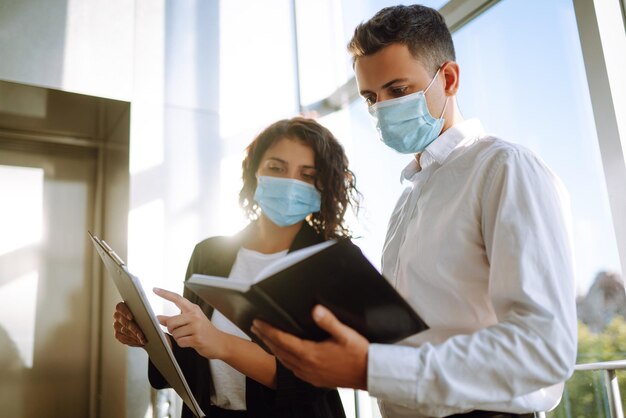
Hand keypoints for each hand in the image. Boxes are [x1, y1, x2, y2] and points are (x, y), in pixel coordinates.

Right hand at [113, 302, 146, 346]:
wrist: (148, 330)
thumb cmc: (148, 318)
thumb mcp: (149, 313)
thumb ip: (146, 312)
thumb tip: (153, 315)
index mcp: (124, 306)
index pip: (120, 307)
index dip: (125, 312)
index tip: (132, 317)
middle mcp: (118, 315)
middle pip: (123, 321)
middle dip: (133, 329)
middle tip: (142, 335)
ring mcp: (116, 325)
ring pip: (123, 331)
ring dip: (134, 336)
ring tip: (143, 340)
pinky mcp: (118, 335)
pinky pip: (123, 338)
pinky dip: (132, 341)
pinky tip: (140, 342)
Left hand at [154, 287, 227, 359]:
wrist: (220, 342)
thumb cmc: (204, 331)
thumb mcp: (190, 321)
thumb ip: (174, 319)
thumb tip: (158, 318)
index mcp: (193, 309)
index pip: (177, 298)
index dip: (165, 294)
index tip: (155, 289)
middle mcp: (195, 316)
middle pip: (171, 321)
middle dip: (172, 329)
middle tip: (180, 331)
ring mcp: (197, 327)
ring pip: (175, 333)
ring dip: (179, 337)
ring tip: (189, 336)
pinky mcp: (197, 338)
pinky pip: (180, 342)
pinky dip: (183, 344)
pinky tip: (191, 342)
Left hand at [251, 305, 368, 388]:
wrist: (370, 374)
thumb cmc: (359, 353)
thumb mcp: (345, 334)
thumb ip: (329, 321)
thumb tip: (316, 309)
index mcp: (311, 354)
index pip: (282, 340)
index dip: (268, 330)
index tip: (258, 322)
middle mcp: (306, 366)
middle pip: (279, 350)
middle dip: (266, 337)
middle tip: (255, 327)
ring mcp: (309, 375)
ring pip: (284, 361)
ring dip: (273, 348)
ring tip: (264, 339)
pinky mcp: (314, 380)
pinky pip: (293, 369)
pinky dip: (284, 360)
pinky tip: (284, 356)